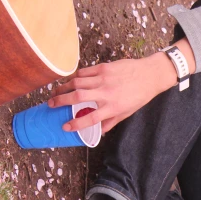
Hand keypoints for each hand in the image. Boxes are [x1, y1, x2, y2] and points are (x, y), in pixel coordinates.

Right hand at [47, 39, 195, 132]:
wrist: (150, 75)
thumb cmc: (139, 95)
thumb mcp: (127, 113)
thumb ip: (111, 121)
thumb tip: (98, 131)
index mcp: (113, 107)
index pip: (90, 118)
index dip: (75, 124)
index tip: (64, 127)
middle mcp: (106, 93)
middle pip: (77, 97)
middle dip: (60, 101)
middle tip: (50, 105)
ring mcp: (104, 79)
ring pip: (76, 83)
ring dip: (63, 88)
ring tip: (56, 93)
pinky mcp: (104, 67)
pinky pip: (83, 72)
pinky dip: (74, 77)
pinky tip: (69, 82)